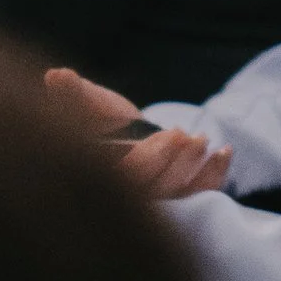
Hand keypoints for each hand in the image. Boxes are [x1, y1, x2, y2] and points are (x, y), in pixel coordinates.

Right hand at [44, 66, 229, 200]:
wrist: (124, 137)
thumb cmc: (100, 121)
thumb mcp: (85, 105)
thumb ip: (70, 94)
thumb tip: (55, 75)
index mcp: (103, 181)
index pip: (129, 183)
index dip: (152, 161)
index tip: (172, 135)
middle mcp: (130, 201)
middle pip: (158, 193)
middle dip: (177, 165)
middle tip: (189, 136)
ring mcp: (156, 205)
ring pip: (179, 197)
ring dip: (197, 168)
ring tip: (203, 138)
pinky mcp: (179, 202)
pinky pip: (201, 196)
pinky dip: (216, 175)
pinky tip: (225, 151)